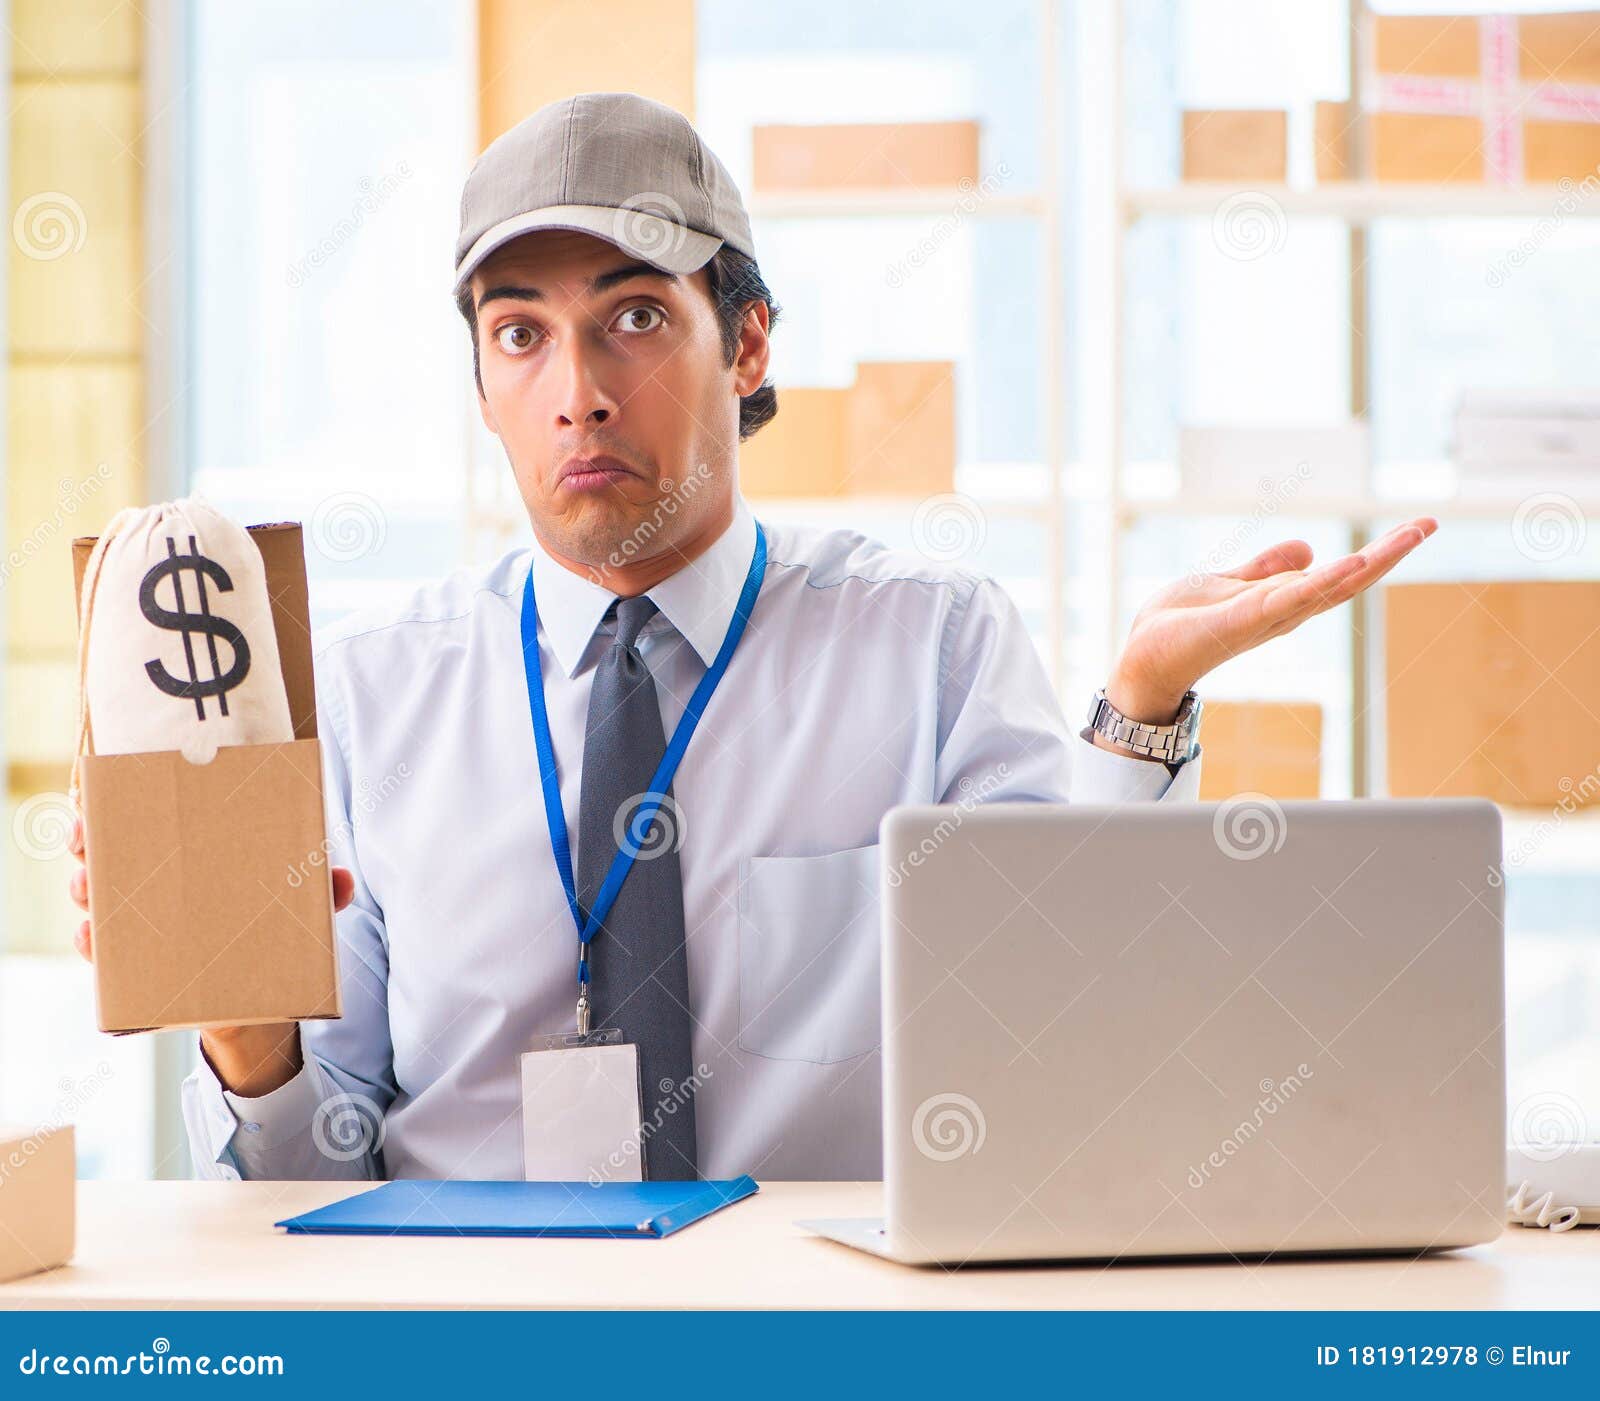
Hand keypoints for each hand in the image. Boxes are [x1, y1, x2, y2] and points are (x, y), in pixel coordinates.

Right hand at [68, 816, 355, 1096]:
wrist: (259, 996)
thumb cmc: (272, 927)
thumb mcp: (297, 907)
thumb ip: (321, 893)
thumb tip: (342, 883)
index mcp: (190, 850)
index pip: (144, 815)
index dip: (114, 802)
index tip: (97, 796)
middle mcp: (157, 877)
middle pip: (109, 849)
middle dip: (89, 842)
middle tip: (88, 845)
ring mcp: (142, 918)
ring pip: (97, 894)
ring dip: (85, 887)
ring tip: (89, 887)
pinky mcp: (136, 962)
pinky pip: (101, 949)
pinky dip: (91, 941)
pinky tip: (91, 935)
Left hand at [1105, 517, 1438, 723]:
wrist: (1142, 660)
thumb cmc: (1181, 626)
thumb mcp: (1228, 584)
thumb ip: (1264, 570)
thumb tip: (1307, 548)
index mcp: (1282, 601)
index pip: (1341, 573)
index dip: (1381, 551)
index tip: (1418, 525)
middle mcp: (1282, 613)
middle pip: (1346, 581)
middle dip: (1389, 554)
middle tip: (1429, 523)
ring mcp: (1262, 619)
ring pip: (1323, 590)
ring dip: (1362, 566)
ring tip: (1400, 539)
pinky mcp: (1236, 622)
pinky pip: (1282, 601)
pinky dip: (1314, 585)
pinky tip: (1344, 565)